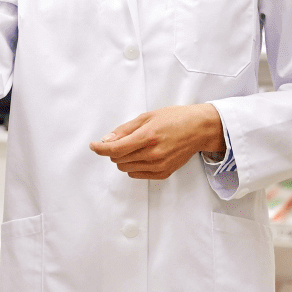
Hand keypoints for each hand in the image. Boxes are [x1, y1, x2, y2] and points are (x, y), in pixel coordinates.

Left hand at [89, 104, 224, 179]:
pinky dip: (134, 166)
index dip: (100, 149)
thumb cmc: (175, 118)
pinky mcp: (163, 173)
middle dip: (114, 150)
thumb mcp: (147, 116)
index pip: (115, 149)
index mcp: (147, 137)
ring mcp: (158, 166)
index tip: (93, 146)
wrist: (198, 129)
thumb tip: (106, 140)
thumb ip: (125, 129)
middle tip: (123, 140)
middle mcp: (152, 154)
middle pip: (118, 160)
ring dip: (124, 159)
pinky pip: (137, 174)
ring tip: (136, 146)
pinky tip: (143, 155)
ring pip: (126, 168)